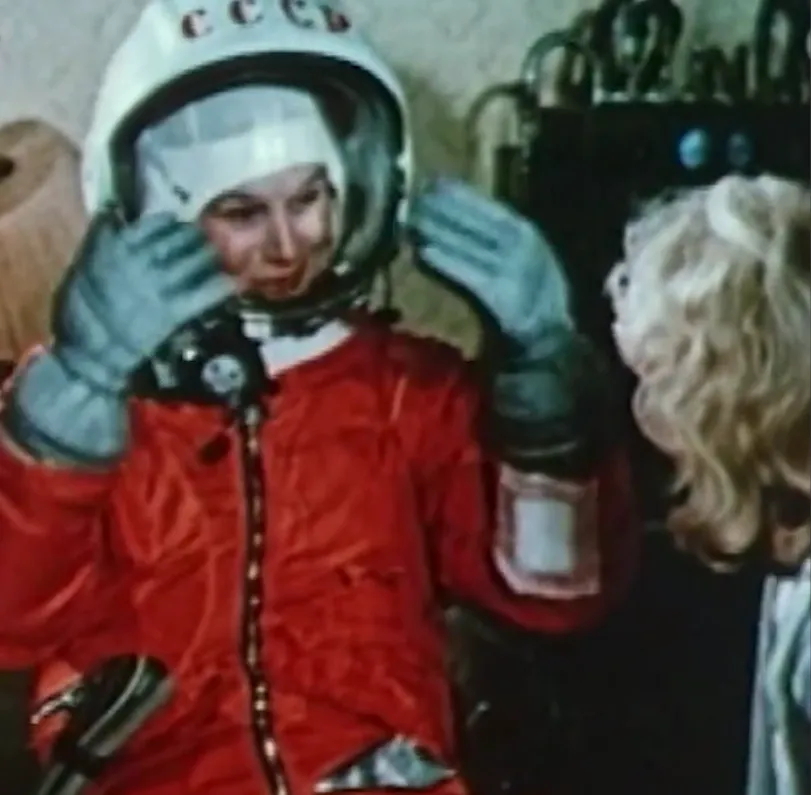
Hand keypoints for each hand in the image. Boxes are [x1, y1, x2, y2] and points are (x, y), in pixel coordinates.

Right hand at [51, 209, 234, 393]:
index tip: (180, 224)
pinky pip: (206, 293)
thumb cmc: (81, 312)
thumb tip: (115, 209)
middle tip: (207, 240)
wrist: (90, 355)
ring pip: (198, 261)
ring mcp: (162, 287)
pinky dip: (223, 286)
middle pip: (183, 239)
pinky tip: (236, 282)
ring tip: (221, 257)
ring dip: (213, 257)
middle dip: (198, 238)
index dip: (172, 223)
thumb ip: (101, 237)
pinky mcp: (175, 313)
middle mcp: (143, 262)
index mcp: (118, 248)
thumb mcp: (83, 266)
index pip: (156, 224)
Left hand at [408, 177, 572, 347]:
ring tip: (412, 220)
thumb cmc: (529, 302)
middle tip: (414, 196)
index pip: (489, 207)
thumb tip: (457, 217)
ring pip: (468, 245)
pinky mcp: (501, 295)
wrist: (546, 342)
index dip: (460, 194)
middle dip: (443, 208)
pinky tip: (423, 253)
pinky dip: (445, 263)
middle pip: (476, 221)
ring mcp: (513, 270)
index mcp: (528, 234)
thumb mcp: (521, 262)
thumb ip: (496, 241)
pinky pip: (467, 274)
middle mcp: (522, 246)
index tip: (434, 182)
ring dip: (438, 231)